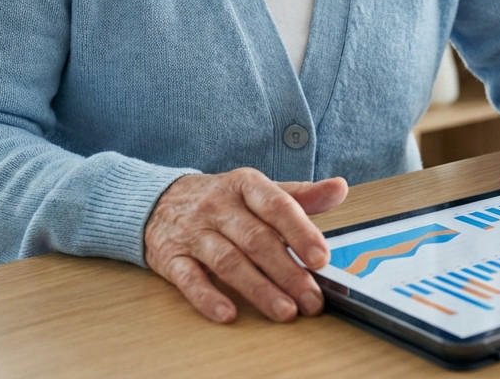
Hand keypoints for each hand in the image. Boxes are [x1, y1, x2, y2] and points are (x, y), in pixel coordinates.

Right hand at [144, 169, 347, 322]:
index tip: (321, 258)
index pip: (277, 206)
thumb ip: (300, 195)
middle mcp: (218, 206)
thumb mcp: (258, 190)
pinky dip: (208, 297)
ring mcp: (193, 232)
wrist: (159, 201)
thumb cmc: (221, 200)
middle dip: (287, 272)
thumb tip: (340, 189)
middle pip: (256, 240)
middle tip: (312, 298)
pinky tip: (228, 313)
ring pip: (228, 261)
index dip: (300, 232)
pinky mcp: (171, 257)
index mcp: (245, 185)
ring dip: (258, 289)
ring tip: (285, 311)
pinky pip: (188, 279)